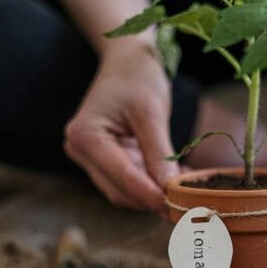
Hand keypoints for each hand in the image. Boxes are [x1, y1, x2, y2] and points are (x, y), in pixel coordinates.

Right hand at [64, 43, 178, 215]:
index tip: (174, 207)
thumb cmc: (137, 76)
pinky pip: (128, 180)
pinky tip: (174, 179)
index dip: (149, 194)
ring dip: (153, 194)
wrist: (127, 60)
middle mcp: (81, 150)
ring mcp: (91, 157)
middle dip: (151, 198)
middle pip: (119, 189)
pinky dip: (151, 184)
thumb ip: (159, 152)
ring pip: (123, 190)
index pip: (121, 175)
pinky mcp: (105, 159)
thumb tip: (171, 189)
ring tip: (183, 188)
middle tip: (185, 204)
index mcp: (86, 135)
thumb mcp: (151, 112)